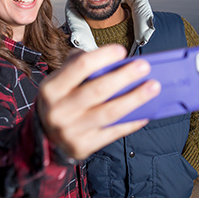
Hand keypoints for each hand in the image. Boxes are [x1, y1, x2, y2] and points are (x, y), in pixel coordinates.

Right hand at [37, 44, 159, 159]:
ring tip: (152, 88)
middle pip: (98, 90)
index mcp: (52, 88)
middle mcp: (59, 110)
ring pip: (109, 112)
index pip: (81, 66)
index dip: (104, 56)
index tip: (121, 51)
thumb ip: (80, 64)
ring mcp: (71, 131)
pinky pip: (113, 132)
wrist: (46, 135)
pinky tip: (145, 112)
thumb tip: (112, 59)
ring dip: (135, 99)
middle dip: (124, 77)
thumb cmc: (60, 100)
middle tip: (144, 67)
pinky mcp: (83, 146)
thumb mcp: (60, 79)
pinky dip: (132, 122)